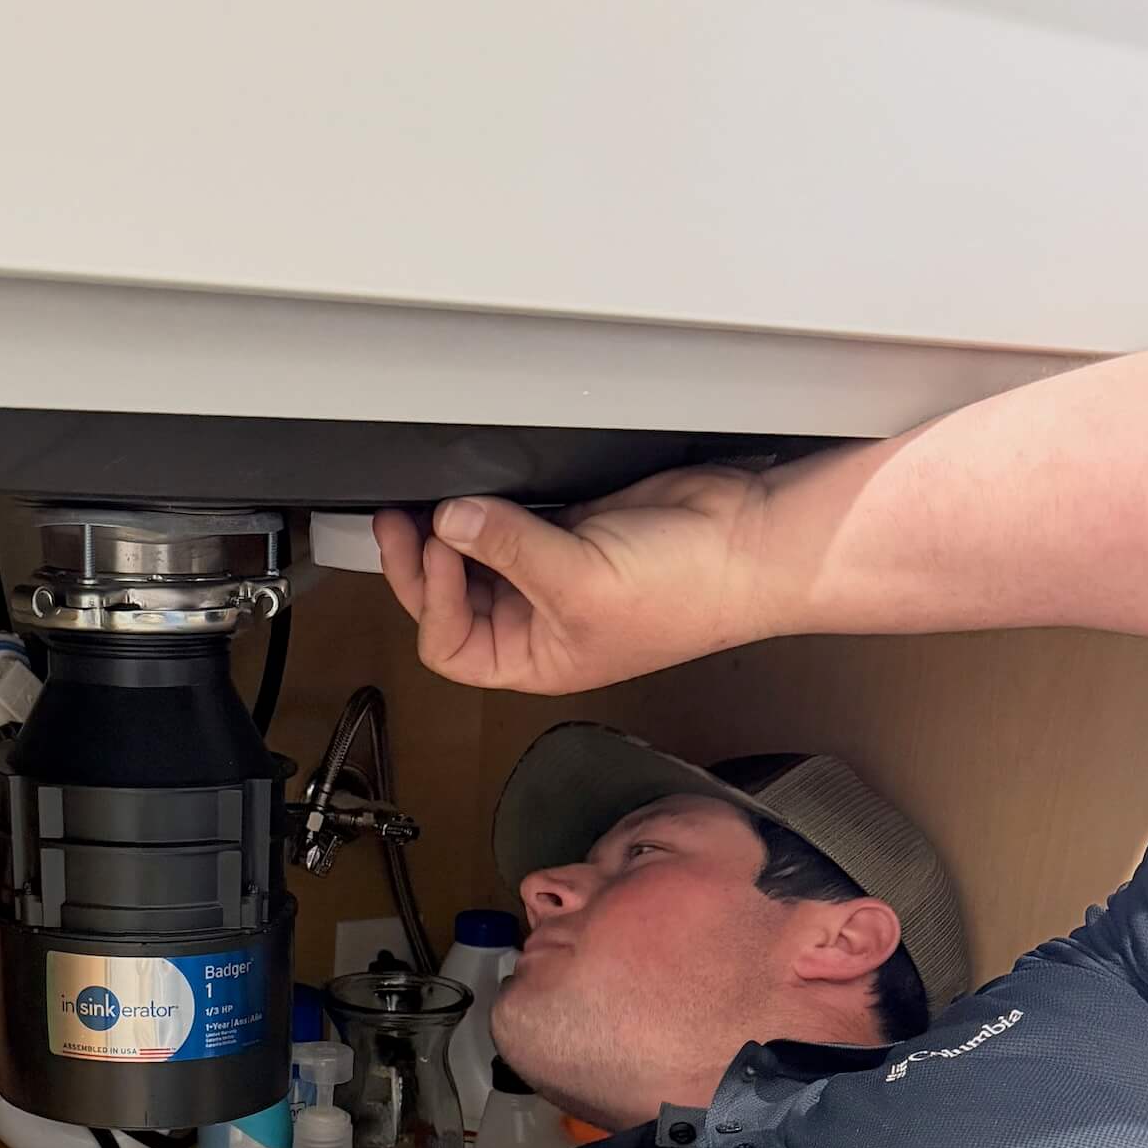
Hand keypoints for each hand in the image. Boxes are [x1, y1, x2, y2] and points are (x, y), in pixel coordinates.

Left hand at [373, 465, 777, 694]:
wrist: (746, 541)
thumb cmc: (685, 592)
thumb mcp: (579, 579)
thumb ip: (509, 548)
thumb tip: (451, 520)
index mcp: (535, 657)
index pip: (451, 647)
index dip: (434, 602)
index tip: (439, 552)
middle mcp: (538, 622)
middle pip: (454, 601)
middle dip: (425, 565)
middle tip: (401, 522)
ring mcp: (552, 572)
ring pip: (477, 558)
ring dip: (450, 534)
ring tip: (424, 504)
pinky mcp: (569, 526)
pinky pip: (509, 520)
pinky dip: (486, 507)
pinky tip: (471, 490)